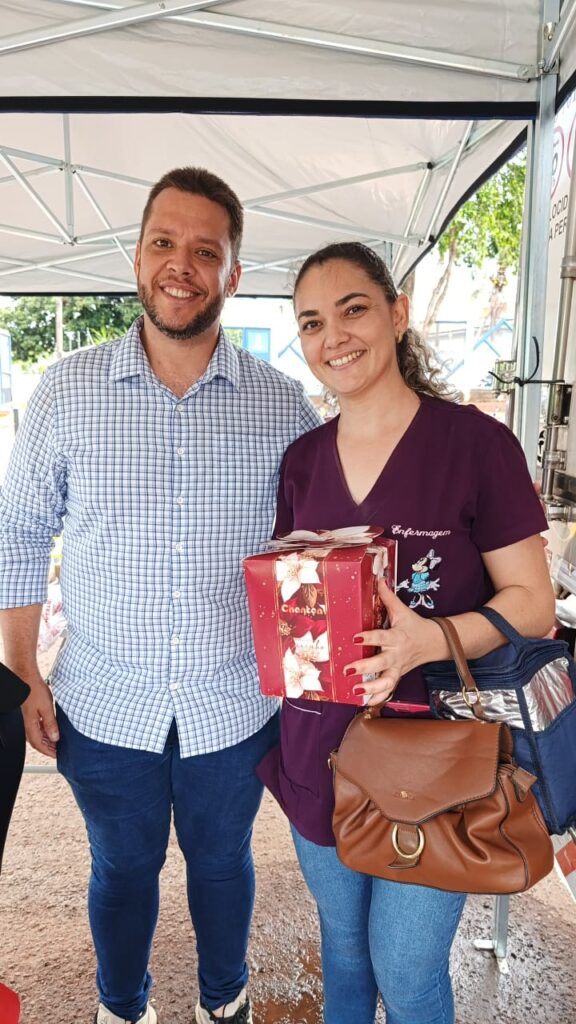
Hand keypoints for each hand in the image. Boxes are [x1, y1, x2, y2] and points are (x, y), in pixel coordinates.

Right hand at [21, 675, 58, 757]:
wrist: (26, 678)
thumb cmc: (35, 690)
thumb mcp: (46, 708)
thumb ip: (51, 724)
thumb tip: (55, 738)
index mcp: (30, 725)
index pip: (39, 745)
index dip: (49, 752)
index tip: (57, 755)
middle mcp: (27, 724)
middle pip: (37, 742)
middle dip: (48, 748)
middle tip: (59, 751)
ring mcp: (28, 719)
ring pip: (37, 735)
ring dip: (47, 740)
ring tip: (57, 742)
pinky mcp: (30, 714)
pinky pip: (37, 727)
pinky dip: (44, 731)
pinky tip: (51, 730)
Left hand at [344, 581, 440, 705]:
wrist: (435, 642)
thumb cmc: (415, 626)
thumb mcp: (402, 611)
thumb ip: (388, 597)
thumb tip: (378, 578)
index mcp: (396, 637)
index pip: (381, 637)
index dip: (369, 637)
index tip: (355, 637)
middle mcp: (396, 655)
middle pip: (380, 663)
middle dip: (364, 667)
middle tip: (348, 670)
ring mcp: (397, 668)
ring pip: (386, 682)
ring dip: (371, 688)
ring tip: (355, 690)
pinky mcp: (398, 676)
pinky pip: (388, 690)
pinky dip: (378, 698)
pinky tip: (364, 703)